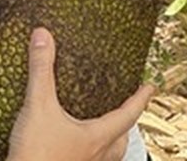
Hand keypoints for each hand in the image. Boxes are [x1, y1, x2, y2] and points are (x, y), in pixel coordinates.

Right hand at [7, 28, 152, 160]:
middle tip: (127, 109)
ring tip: (103, 129)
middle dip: (126, 124)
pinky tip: (73, 145)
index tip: (150, 87)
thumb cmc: (36, 155)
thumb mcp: (38, 106)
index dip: (140, 99)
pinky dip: (88, 151)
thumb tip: (43, 36)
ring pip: (107, 155)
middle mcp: (95, 156)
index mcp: (97, 138)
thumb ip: (41, 70)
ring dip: (109, 141)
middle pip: (121, 140)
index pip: (128, 115)